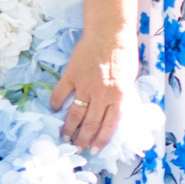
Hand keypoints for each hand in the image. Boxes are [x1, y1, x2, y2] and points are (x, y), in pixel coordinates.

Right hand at [51, 28, 134, 151]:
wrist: (110, 33)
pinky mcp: (71, 76)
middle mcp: (102, 95)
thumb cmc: (124, 55)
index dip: (100, 141)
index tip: (93, 150)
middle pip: (90, 124)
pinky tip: (54, 109)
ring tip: (64, 138)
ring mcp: (85, 86)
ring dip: (68, 129)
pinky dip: (55, 103)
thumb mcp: (129, 80)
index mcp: (119, 97)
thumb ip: (121, 98)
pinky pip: (60, 94)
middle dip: (82, 140)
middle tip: (76, 149)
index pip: (109, 126)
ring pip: (74, 114)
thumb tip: (114, 114)